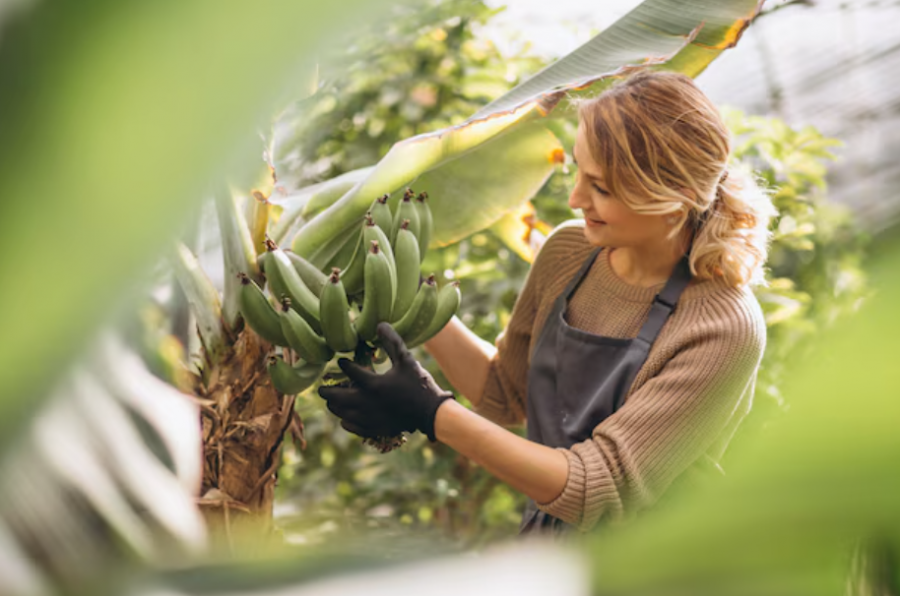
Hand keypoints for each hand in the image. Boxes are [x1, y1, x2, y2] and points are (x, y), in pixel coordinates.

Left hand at [317, 322, 454, 441]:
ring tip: (332, 400)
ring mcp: (368, 417)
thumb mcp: (406, 359)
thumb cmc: (419, 383)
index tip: (341, 362)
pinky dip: (345, 420)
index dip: (343, 365)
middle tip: (322, 387)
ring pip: (341, 412)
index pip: (349, 371)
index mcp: (372, 383)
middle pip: (336, 396)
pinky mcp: (373, 428)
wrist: (430, 413)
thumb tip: (380, 323)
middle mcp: (366, 402)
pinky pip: (351, 426)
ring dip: (334, 405)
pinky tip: (345, 417)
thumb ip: (392, 341)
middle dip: (327, 390)